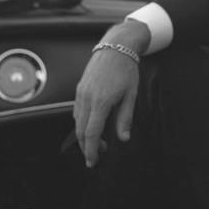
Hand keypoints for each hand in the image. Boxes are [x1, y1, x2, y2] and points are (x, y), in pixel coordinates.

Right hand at [74, 39, 139, 167]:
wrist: (115, 47)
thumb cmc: (126, 69)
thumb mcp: (131, 94)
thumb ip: (125, 117)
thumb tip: (123, 138)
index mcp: (102, 101)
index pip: (92, 133)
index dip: (92, 150)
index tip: (93, 162)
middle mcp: (87, 98)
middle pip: (81, 130)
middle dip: (87, 146)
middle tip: (96, 156)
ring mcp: (81, 92)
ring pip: (77, 121)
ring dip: (84, 135)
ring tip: (98, 141)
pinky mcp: (79, 88)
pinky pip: (77, 110)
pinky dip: (82, 122)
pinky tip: (92, 124)